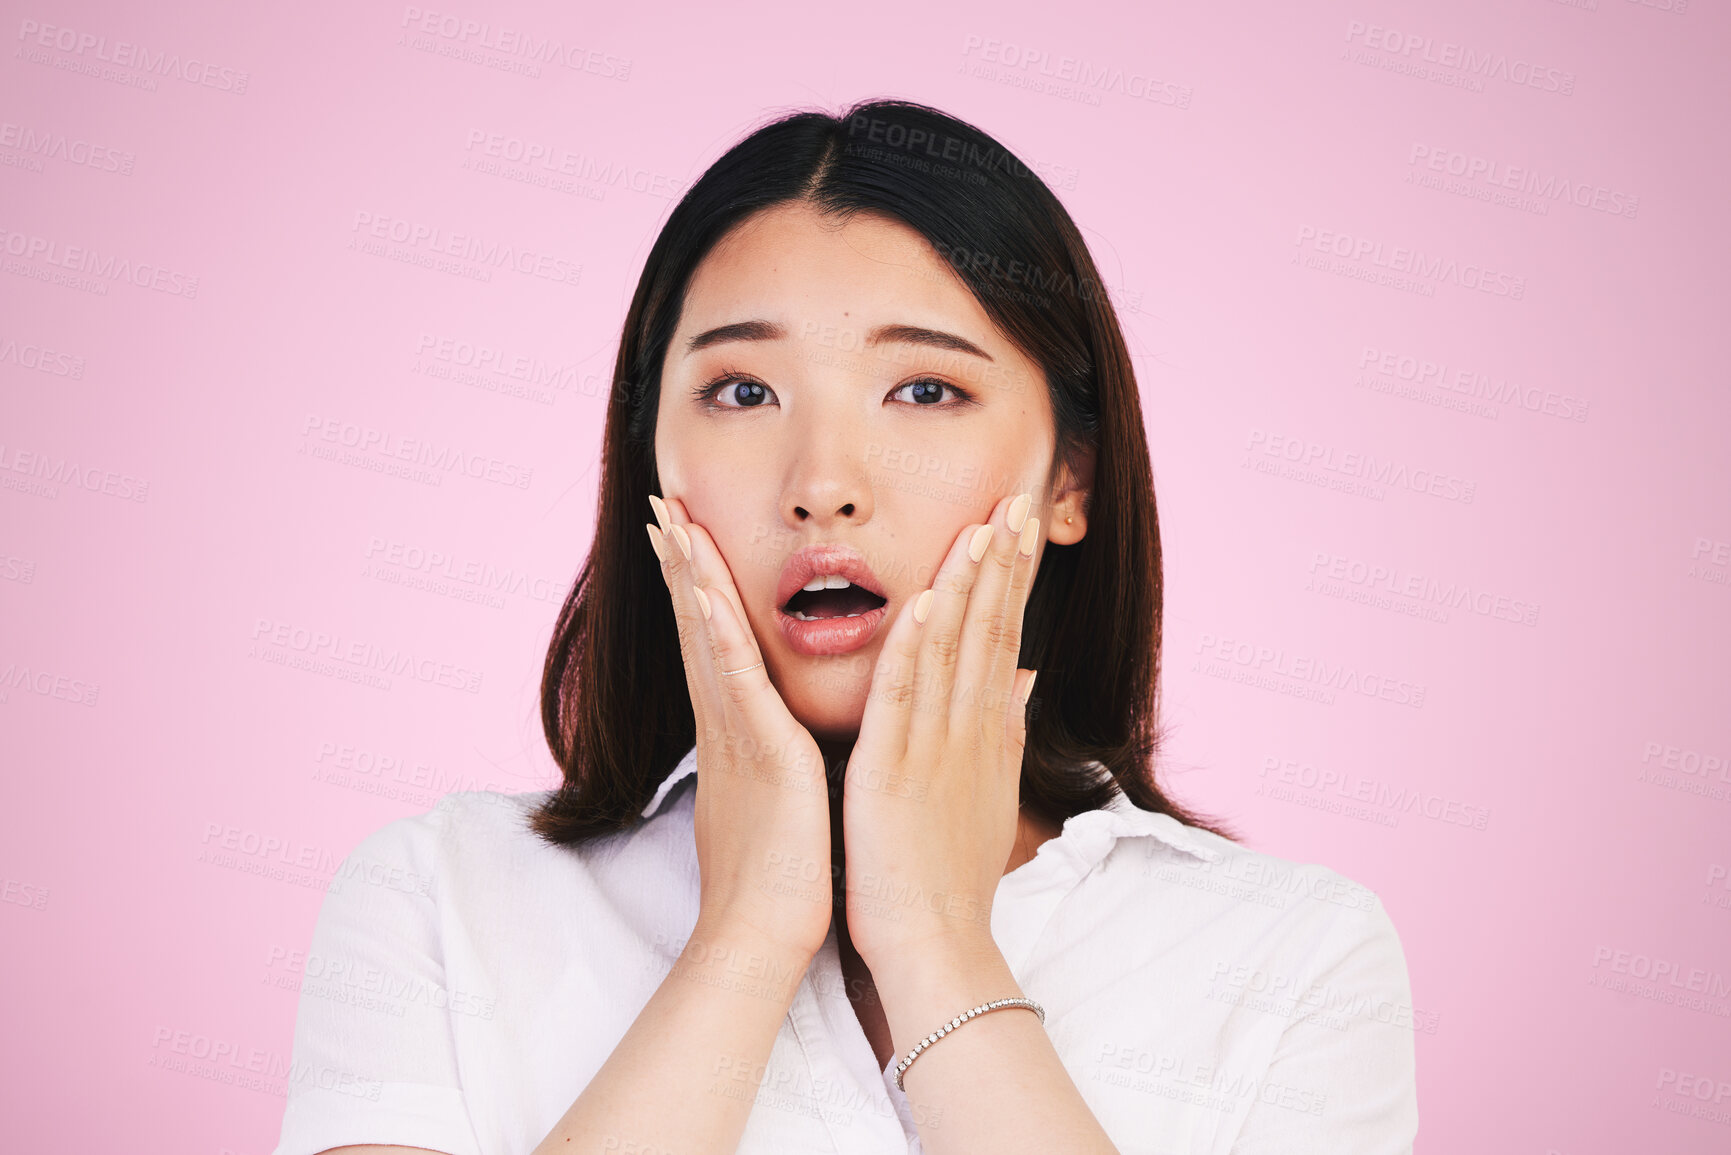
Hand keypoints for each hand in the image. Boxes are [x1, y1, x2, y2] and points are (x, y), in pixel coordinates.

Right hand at [647, 495, 832, 964]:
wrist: (761, 937)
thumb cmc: (777, 877)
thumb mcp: (782, 798)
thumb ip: (780, 757)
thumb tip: (790, 737)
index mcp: (738, 732)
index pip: (715, 643)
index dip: (699, 587)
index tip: (689, 535)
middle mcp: (726, 725)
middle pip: (698, 628)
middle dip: (682, 565)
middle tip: (664, 507)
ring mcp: (735, 736)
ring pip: (708, 642)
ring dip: (690, 580)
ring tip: (673, 524)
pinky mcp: (758, 756)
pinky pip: (734, 687)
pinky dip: (716, 638)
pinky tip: (704, 596)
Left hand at [839, 491, 1040, 969]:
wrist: (934, 944)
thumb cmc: (950, 877)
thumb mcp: (987, 796)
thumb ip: (1002, 735)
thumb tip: (1021, 686)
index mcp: (984, 733)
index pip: (1003, 637)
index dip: (1013, 578)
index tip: (1021, 524)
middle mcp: (970, 730)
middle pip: (992, 629)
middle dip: (1005, 561)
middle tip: (1018, 498)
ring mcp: (936, 748)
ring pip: (956, 650)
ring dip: (970, 584)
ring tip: (984, 523)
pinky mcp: (895, 771)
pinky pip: (905, 699)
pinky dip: (918, 647)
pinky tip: (929, 600)